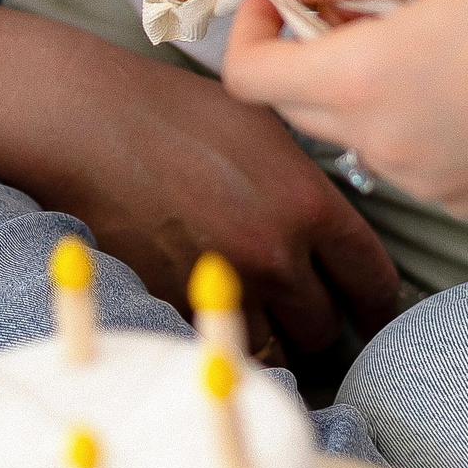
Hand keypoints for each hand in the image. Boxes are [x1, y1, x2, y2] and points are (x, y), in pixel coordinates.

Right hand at [0, 0, 402, 353]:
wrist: (89, 123)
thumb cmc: (173, 114)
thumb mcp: (265, 130)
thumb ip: (307, 186)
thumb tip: (333, 229)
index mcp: (308, 203)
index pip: (373, 282)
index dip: (378, 307)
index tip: (372, 313)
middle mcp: (275, 253)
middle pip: (326, 332)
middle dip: (323, 329)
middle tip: (314, 319)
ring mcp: (223, 286)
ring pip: (276, 353)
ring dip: (276, 345)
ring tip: (267, 326)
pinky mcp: (174, 306)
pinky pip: (218, 345)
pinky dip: (222, 342)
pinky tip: (217, 320)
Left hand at [223, 0, 467, 217]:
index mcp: (361, 78)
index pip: (248, 77)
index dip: (249, 28)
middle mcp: (380, 144)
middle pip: (295, 106)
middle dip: (306, 51)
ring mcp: (423, 182)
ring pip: (353, 131)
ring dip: (362, 84)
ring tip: (428, 32)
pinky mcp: (464, 198)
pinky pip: (407, 156)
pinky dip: (414, 117)